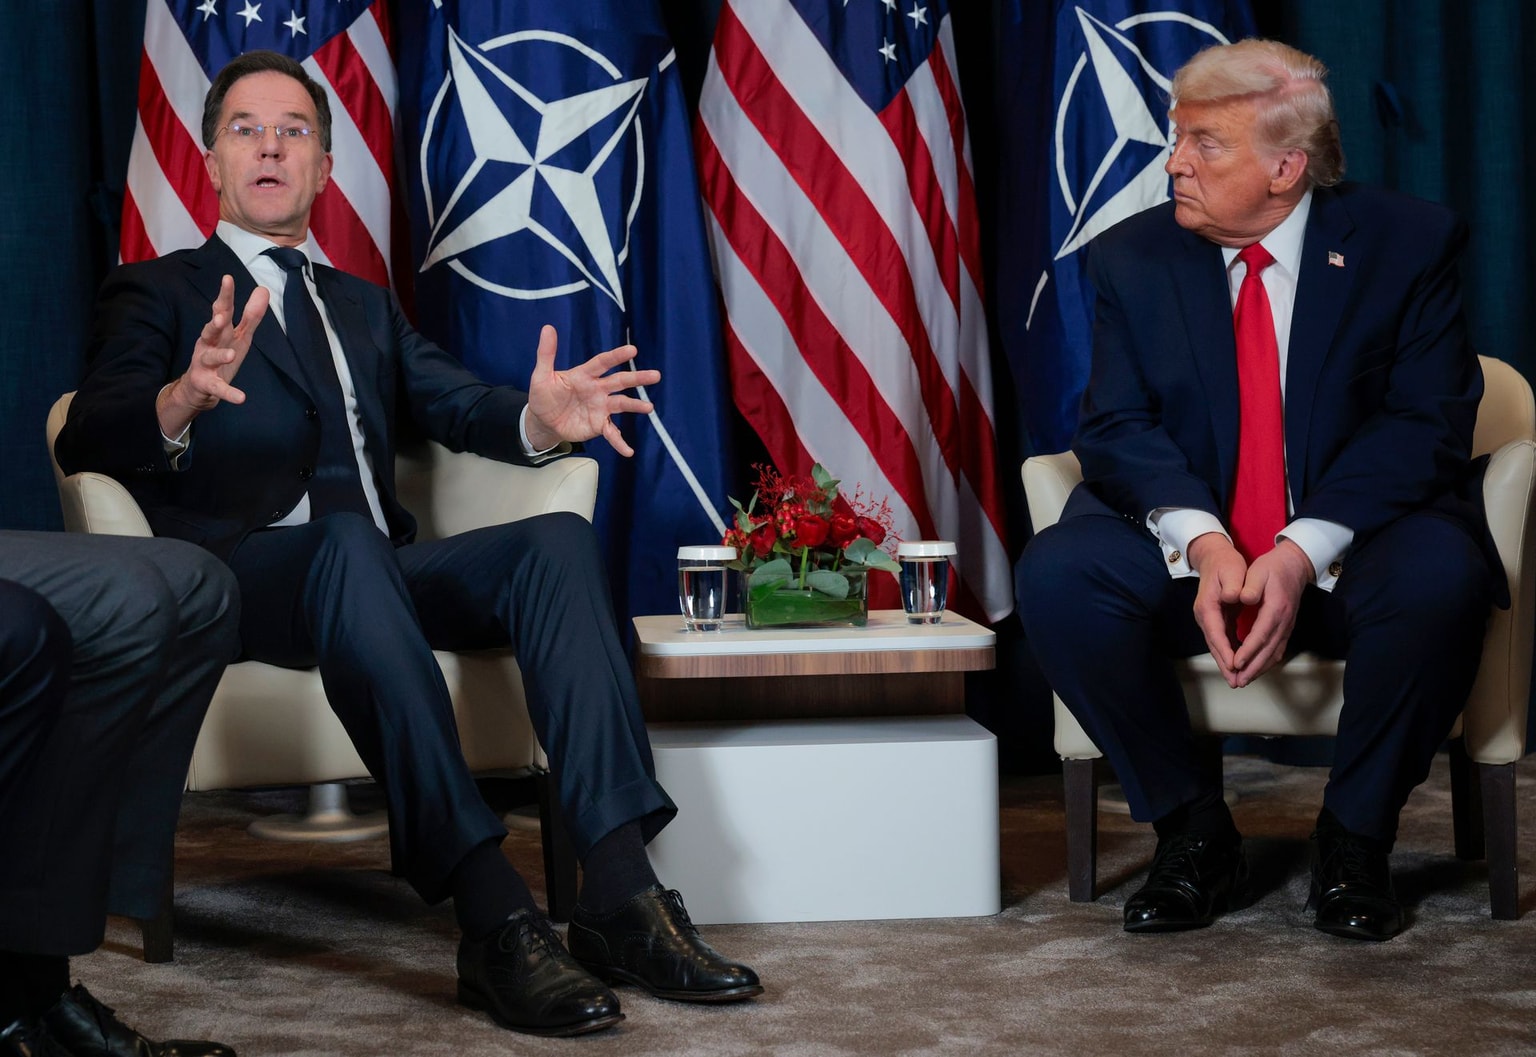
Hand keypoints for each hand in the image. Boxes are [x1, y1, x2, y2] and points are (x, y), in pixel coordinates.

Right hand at [157, 275, 266, 437]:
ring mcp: (205, 364)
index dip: (225, 295)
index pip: (222, 309)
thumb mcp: (239, 335)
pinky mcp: (207, 384)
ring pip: (211, 357)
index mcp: (218, 331)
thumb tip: (263, 289)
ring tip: (230, 354)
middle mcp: (208, 344)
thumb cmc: (221, 355)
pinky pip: (218, 389)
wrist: (200, 388)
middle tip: (220, 317)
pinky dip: (229, 393)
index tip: (227, 278)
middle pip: (211, 330)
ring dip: (220, 355)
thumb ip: (252, 315)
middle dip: (215, 323)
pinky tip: (241, 398)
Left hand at [525, 325, 660, 456]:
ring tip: (649, 408)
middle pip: (620, 381)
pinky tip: (628, 451)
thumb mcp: (541, 375)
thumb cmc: (544, 395)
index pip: (603, 363)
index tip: (632, 350)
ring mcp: (600, 407)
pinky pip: (612, 433)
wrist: (543, 421)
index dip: (617, 356)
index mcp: (585, 375)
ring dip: (635, 406)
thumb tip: (547, 328)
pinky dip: (620, 441)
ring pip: (622, 404)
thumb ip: (546, 353)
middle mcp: (597, 389)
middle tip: (655, 375)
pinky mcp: (599, 424)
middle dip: (637, 378)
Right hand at [1188, 531, 1248, 681]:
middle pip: (1214, 645)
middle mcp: (1205, 615)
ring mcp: (1209, 619)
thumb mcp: (1231, 570)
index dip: (1225, 651)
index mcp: (1207, 606)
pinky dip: (1229, 653)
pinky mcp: (1216, 619)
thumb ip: (1232, 584)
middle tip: (1236, 682)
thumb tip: (1234, 596)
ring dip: (1226, 663)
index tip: (1235, 665)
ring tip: (1237, 679)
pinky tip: (1238, 664)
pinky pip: (1222, 640)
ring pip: (1218, 645)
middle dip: (1225, 665)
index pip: (1216, 633)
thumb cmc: (1225, 563)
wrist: (1214, 557)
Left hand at [1226, 539, 1313, 686]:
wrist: (1294, 565)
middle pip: (1269, 650)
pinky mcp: (1286, 628)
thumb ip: (1251, 586)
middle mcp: (1284, 621)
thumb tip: (1244, 598)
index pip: (1261, 634)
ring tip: (1243, 681)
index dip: (1248, 651)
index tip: (1236, 663)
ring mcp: (1287, 626)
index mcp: (1276, 608)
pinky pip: (1277, 650)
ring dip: (1259, 669)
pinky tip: (1256, 669)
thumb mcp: (1258, 571)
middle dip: (1253, 668)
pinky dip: (1266, 662)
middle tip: (1237, 682)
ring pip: (1274, 653)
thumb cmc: (1272, 568)